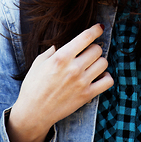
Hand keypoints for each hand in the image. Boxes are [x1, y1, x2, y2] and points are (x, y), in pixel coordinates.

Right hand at [7, 23, 112, 141]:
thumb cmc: (33, 86)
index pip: (86, 37)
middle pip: (97, 49)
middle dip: (94, 48)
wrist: (33, 113)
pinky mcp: (87, 95)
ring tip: (92, 64)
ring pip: (104, 63)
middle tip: (87, 52)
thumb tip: (62, 42)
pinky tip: (98, 76)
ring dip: (99, 61)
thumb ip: (52, 50)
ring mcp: (82, 82)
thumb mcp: (39, 63)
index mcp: (62, 57)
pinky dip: (106, 77)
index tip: (99, 28)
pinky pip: (108, 81)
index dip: (96, 30)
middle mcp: (74, 68)